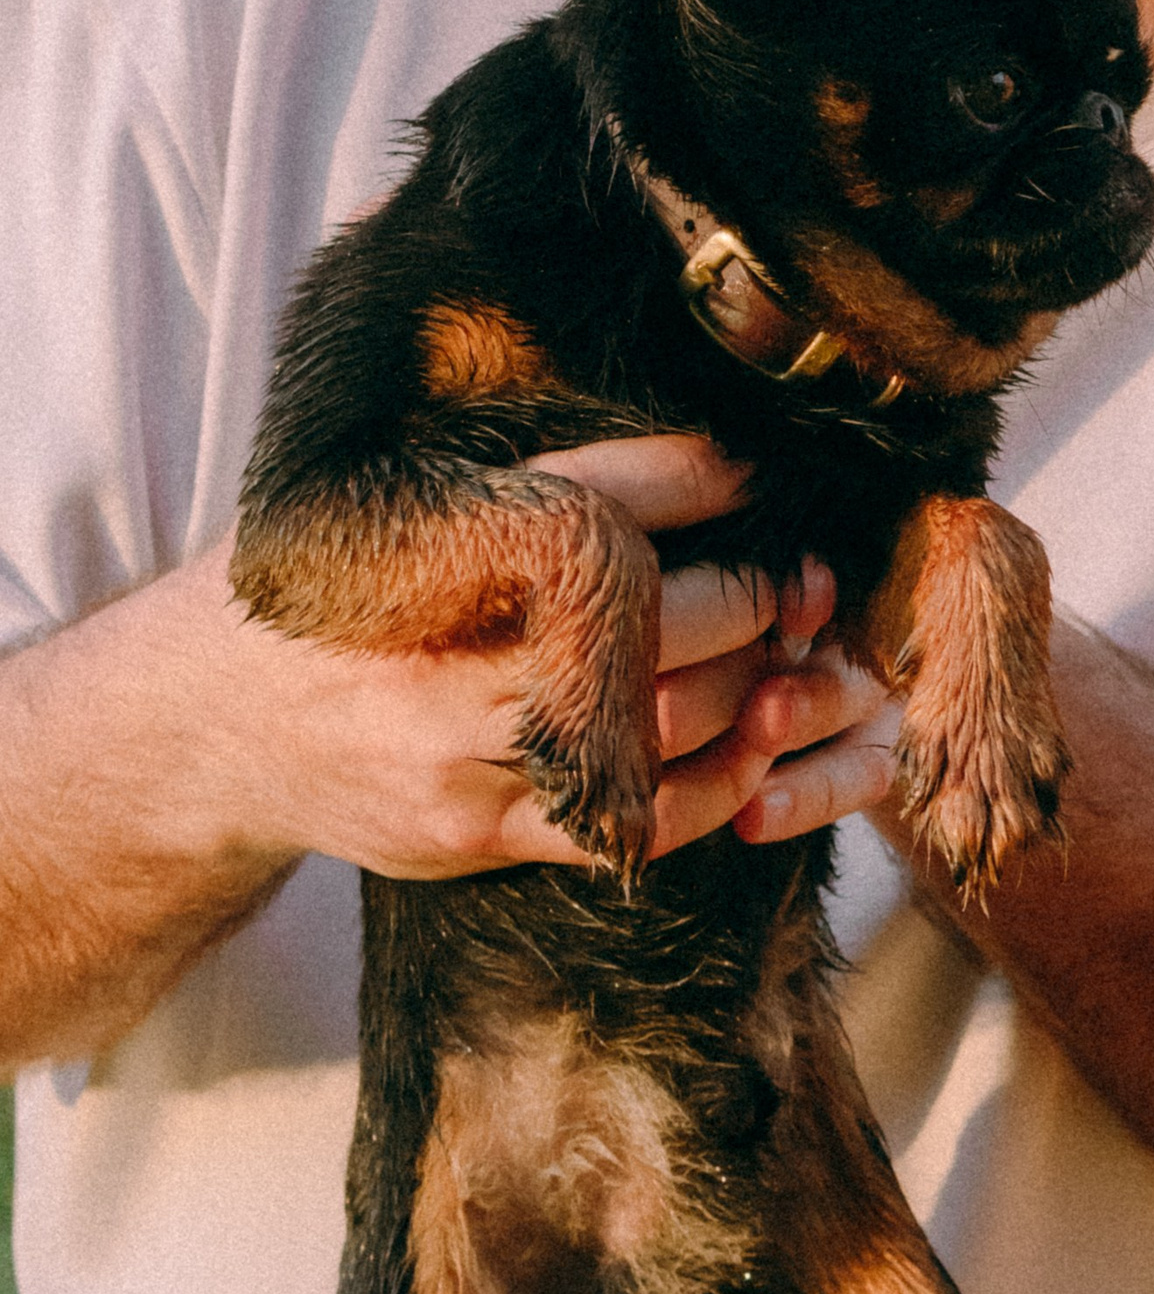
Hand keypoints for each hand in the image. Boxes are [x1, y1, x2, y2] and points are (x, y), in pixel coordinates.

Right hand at [210, 432, 901, 878]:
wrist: (208, 725)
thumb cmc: (338, 594)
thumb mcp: (417, 502)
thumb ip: (566, 472)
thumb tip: (730, 457)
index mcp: (430, 549)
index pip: (603, 507)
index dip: (711, 498)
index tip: (768, 494)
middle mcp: (444, 654)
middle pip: (655, 621)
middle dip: (756, 598)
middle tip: (806, 582)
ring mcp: (459, 759)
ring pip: (662, 725)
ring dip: (758, 689)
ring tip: (801, 658)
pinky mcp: (472, 836)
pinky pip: (631, 819)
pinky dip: (716, 783)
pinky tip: (751, 746)